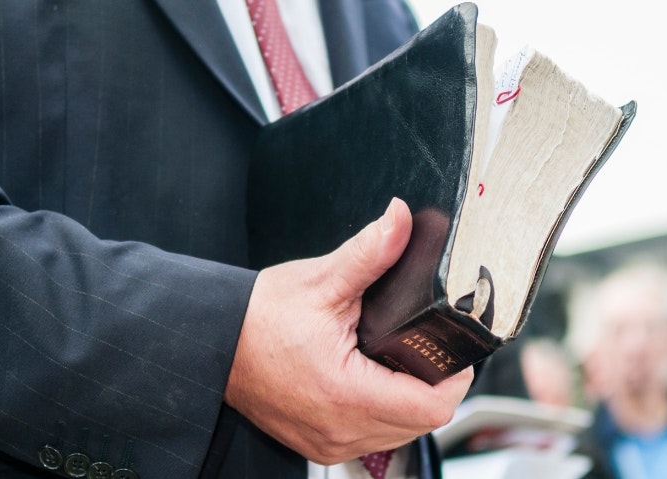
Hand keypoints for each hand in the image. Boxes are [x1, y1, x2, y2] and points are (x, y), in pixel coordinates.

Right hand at [225, 197, 473, 464]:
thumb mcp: (320, 281)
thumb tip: (401, 219)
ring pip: (400, 434)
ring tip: (398, 362)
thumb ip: (370, 252)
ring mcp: (328, 443)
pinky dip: (381, 414)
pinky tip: (371, 381)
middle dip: (433, 384)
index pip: (433, 405)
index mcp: (346, 393)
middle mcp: (339, 429)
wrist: (213, 344)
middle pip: (422, 422)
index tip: (449, 347)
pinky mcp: (318, 446)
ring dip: (408, 402)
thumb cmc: (258, 317)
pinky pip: (371, 438)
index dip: (453, 375)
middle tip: (424, 346)